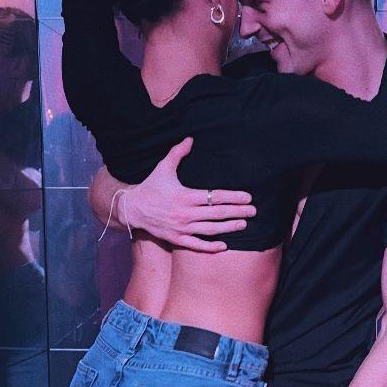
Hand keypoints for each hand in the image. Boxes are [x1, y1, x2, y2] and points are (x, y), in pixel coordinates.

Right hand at [125, 138, 256, 251]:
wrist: (132, 208)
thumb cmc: (150, 187)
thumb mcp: (163, 168)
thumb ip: (178, 153)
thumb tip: (190, 139)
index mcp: (185, 195)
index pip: (215, 196)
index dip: (233, 197)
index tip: (247, 197)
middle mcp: (185, 213)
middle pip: (217, 213)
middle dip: (237, 212)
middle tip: (253, 211)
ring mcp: (181, 228)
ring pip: (210, 229)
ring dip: (229, 227)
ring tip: (244, 224)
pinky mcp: (177, 238)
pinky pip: (196, 244)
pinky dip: (210, 247)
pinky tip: (224, 246)